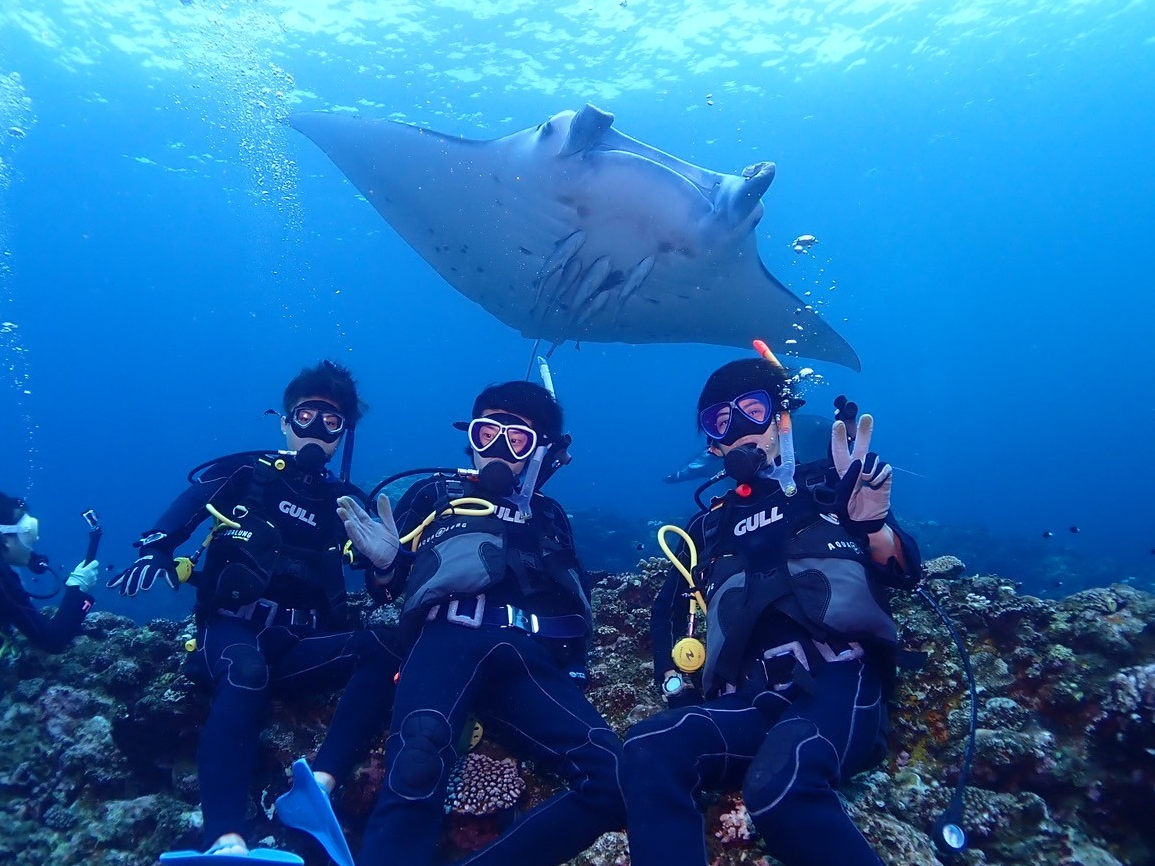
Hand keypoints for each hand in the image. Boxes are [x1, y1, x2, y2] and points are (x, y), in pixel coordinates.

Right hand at [66, 560, 99, 591]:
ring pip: (95, 574)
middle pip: (96, 569)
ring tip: (86, 577)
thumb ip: (82, 564)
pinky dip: (92, 579)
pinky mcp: (94, 583)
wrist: (75, 588)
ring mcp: (94, 578)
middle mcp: (93, 573)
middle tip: (87, 571)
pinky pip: (94, 579)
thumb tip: (85, 561)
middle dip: (92, 569)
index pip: (96, 563)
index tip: (91, 564)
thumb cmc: (75, 578)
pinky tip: (87, 581)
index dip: (94, 563)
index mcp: (89, 568)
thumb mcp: (77, 569)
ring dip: (92, 574)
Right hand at [106, 548, 178, 596]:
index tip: (145, 589)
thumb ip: (171, 578)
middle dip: (134, 584)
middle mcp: (143, 564)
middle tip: (132, 594)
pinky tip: (109, 586)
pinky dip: (116, 579)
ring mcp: (136, 565)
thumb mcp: (169, 566)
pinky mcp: (131, 567)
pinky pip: (123, 573)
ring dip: (125, 584)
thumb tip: (175, 589)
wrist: (156, 547)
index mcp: (154, 564)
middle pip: (137, 575)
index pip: (150, 572)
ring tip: (122, 594)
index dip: (148, 580)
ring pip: (129, 574)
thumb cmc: (164, 559)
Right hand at [337, 493, 398, 570]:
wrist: (394, 556)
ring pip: (352, 528)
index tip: (344, 497)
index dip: (352, 505)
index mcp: (368, 524)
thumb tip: (382, 495)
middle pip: (353, 518)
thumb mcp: (388, 522)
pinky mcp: (365, 546)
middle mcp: (363, 530)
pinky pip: (357, 538)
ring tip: (340, 510)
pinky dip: (353, 531)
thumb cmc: (389, 541)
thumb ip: (385, 510)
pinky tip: (348, 524)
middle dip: (346, 509)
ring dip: (346, 519)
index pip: (358, 512)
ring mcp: (363, 538)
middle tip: (339, 500)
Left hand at [831, 414, 892, 534]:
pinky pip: (884, 468)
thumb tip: (859, 463)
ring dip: (869, 467)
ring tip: (866, 480)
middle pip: (861, 444)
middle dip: (864, 430)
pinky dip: (880, 476)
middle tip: (866, 416)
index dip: (838, 438)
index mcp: (844, 471)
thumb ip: (848, 481)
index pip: (840, 451)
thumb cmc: (851, 511)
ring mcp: (872, 470)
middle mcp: (858, 467)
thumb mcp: (843, 499)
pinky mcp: (884, 476)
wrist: (867, 521)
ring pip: (873, 457)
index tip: (837, 424)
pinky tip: (876, 485)